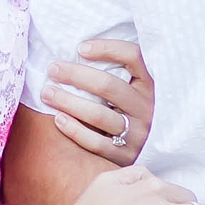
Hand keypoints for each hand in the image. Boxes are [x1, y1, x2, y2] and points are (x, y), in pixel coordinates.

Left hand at [47, 38, 152, 157]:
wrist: (157, 152)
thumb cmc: (134, 110)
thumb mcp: (138, 88)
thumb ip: (120, 71)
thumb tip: (80, 49)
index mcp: (151, 85)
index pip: (133, 57)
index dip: (107, 48)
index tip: (80, 48)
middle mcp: (147, 108)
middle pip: (108, 86)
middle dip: (76, 75)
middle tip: (52, 69)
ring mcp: (138, 133)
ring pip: (99, 115)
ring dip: (69, 102)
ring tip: (47, 93)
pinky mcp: (127, 156)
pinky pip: (97, 143)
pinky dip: (75, 130)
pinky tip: (58, 119)